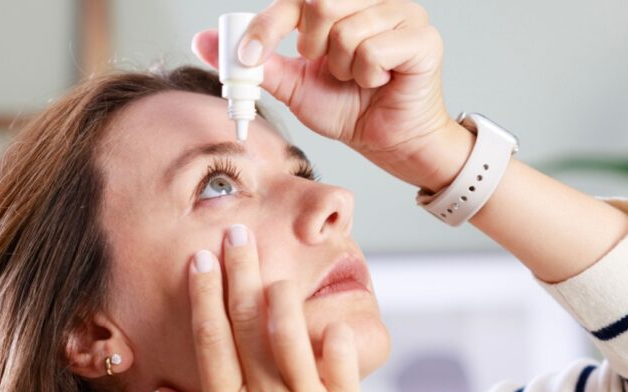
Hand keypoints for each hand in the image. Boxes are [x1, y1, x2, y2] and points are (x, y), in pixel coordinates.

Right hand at [153, 224, 378, 391]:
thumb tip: (162, 391)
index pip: (210, 342)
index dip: (204, 297)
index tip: (200, 260)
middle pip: (246, 324)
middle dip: (239, 274)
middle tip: (236, 234)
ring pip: (291, 333)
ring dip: (281, 294)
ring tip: (273, 269)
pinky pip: (341, 360)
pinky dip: (334, 335)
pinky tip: (327, 318)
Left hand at [191, 0, 461, 191]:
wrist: (389, 142)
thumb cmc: (350, 109)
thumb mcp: (293, 85)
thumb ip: (256, 62)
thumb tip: (204, 42)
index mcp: (343, 1)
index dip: (267, 25)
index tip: (248, 57)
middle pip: (321, 2)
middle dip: (312, 47)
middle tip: (326, 68)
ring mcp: (404, 13)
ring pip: (347, 31)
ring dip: (343, 69)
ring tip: (357, 79)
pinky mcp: (423, 38)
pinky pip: (374, 51)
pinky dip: (368, 76)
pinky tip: (379, 82)